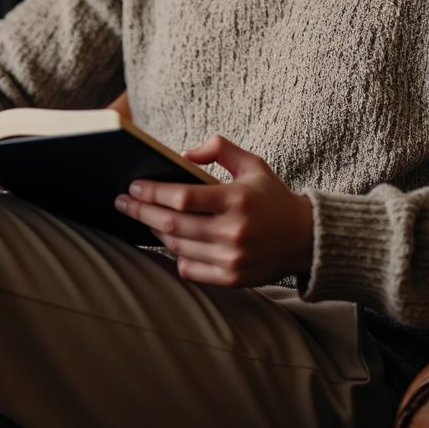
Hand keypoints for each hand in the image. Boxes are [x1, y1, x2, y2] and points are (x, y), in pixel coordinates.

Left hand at [114, 135, 313, 286]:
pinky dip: (175, 255)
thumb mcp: (252, 163)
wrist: (306, 238)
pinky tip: (168, 240)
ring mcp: (232, 259)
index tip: (133, 186)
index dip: (152, 192)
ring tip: (144, 217)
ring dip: (154, 231)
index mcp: (236, 199)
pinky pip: (189, 269)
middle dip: (140, 211)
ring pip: (176, 247)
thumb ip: (219, 148)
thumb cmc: (272, 196)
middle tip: (122, 202)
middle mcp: (233, 231)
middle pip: (172, 224)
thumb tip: (182, 154)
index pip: (182, 197)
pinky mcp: (233, 279)